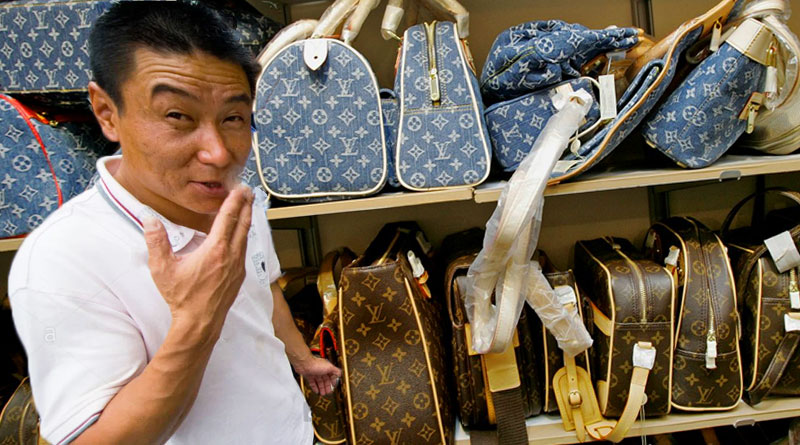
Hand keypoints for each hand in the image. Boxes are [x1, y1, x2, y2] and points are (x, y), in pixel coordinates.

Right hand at [143, 185, 253, 334]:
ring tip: (247, 207)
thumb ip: (156, 241)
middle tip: (248, 190)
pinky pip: (244, 249)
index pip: (228, 218)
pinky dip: (244, 235)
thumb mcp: (162, 269)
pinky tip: (240, 234)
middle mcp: (231, 256)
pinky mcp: (239, 276)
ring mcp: (238, 266)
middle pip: (243, 223)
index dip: (234, 201)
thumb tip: (150, 220)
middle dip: (246, 205)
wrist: (199, 323)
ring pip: (246, 236)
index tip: (239, 188)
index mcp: (216, 250)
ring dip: (247, 219)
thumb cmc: (182, 297)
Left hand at [296, 356, 341, 395]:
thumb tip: (340, 374)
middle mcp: (321, 370)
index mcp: (327, 368)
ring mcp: (315, 373)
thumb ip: (336, 371)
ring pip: (319, 382)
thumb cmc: (316, 364)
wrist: (304, 364)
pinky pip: (313, 383)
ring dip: (322, 388)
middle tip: (328, 392)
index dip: (333, 381)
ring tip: (323, 394)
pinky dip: (315, 387)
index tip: (334, 386)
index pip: (332, 375)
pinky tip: (316, 391)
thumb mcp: (329, 367)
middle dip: (327, 387)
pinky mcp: (309, 376)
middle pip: (325, 380)